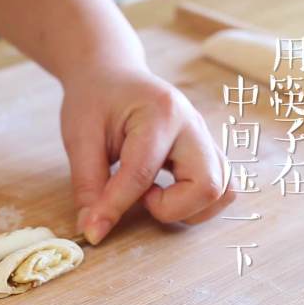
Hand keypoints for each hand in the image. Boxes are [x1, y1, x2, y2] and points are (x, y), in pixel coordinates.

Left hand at [60, 64, 234, 244]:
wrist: (110, 74)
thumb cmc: (95, 100)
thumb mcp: (80, 138)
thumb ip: (88, 185)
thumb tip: (93, 230)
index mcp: (159, 113)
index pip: (142, 173)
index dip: (116, 207)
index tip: (94, 229)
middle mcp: (192, 125)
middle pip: (207, 185)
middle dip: (171, 208)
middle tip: (139, 198)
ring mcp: (204, 138)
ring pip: (223, 190)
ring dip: (188, 208)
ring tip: (151, 194)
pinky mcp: (206, 151)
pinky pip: (221, 187)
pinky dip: (195, 202)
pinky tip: (163, 192)